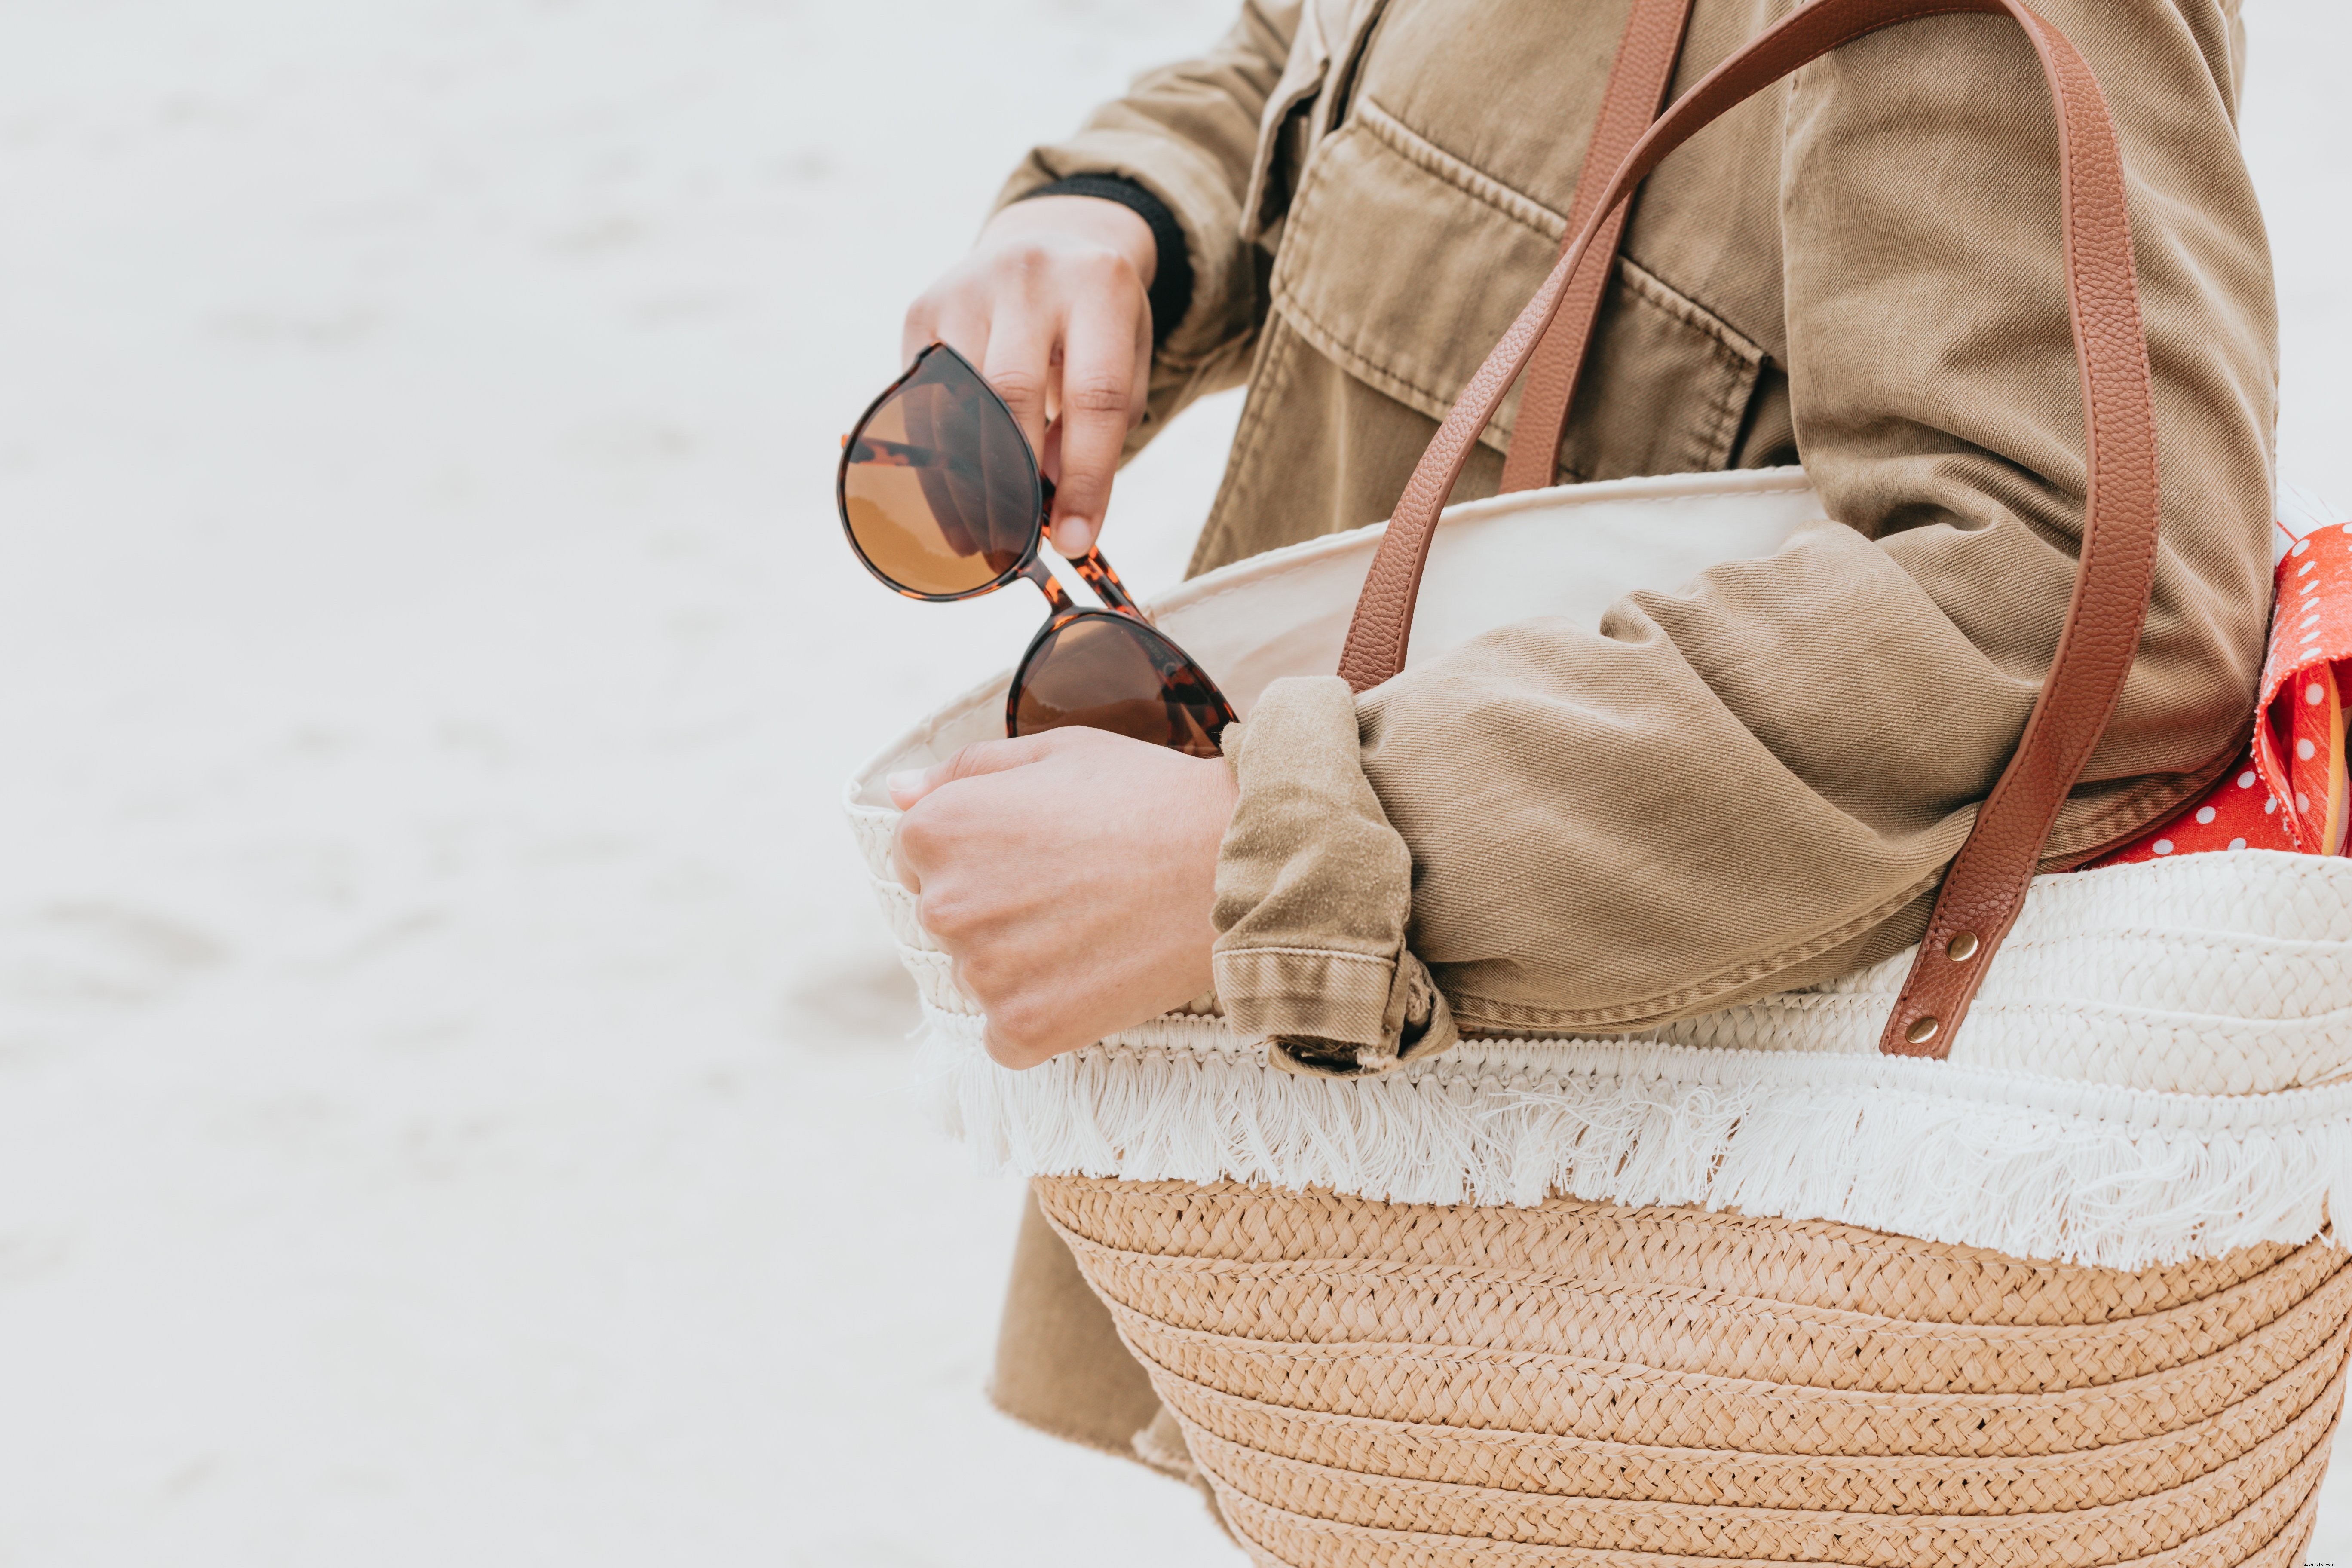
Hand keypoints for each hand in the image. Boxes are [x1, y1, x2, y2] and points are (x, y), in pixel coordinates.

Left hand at [889, 728, 1235, 1067]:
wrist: (1233, 869)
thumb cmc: (1150, 799)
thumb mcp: (1056, 752)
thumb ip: (964, 770)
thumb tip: (899, 791)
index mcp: (939, 829)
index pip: (920, 854)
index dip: (983, 850)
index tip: (1040, 851)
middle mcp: (945, 903)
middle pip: (949, 918)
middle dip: (1000, 906)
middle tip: (1078, 888)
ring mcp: (982, 973)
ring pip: (982, 976)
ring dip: (1025, 962)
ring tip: (1097, 927)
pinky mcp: (1022, 1028)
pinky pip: (1009, 1033)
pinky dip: (1046, 1017)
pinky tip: (1096, 977)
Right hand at [902, 195, 1155, 557]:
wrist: (1044, 248)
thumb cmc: (1093, 326)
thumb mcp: (1124, 361)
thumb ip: (1101, 429)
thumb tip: (1053, 503)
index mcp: (1099, 286)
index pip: (1096, 397)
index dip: (1086, 478)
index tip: (1077, 541)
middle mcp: (1029, 275)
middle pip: (1013, 397)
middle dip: (1013, 484)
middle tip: (1014, 549)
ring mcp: (967, 287)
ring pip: (957, 401)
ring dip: (964, 482)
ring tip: (977, 540)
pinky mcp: (922, 309)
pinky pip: (922, 398)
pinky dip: (934, 457)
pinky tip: (947, 502)